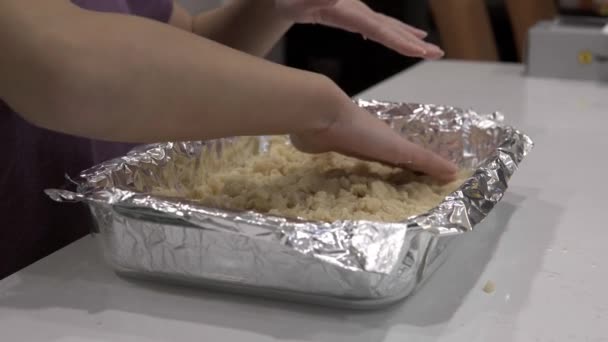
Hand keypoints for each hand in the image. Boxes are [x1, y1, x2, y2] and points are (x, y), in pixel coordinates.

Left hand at [275, 0, 443, 58]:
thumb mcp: (297, 1)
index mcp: (348, 12)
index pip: (379, 29)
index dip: (400, 40)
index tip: (420, 51)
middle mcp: (356, 10)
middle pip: (389, 28)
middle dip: (413, 42)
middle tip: (437, 54)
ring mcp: (355, 11)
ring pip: (387, 26)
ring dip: (408, 38)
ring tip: (428, 48)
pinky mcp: (350, 14)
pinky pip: (377, 26)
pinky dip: (392, 32)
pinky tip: (399, 37)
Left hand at [290, 96, 458, 181]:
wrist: (322, 116)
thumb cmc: (363, 131)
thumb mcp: (399, 148)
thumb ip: (424, 160)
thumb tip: (456, 173)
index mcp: (389, 141)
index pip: (410, 158)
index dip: (420, 170)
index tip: (430, 186)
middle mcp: (371, 143)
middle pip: (388, 161)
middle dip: (398, 174)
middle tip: (407, 196)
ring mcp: (349, 145)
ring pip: (366, 164)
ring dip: (374, 175)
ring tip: (382, 194)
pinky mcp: (329, 151)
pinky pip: (344, 167)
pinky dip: (351, 176)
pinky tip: (350, 185)